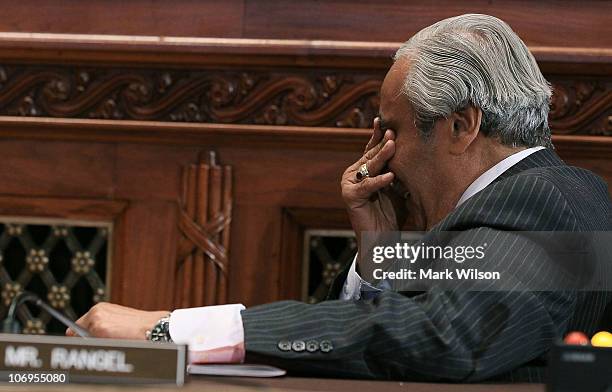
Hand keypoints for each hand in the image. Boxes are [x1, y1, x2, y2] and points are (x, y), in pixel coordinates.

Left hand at [66, 302, 169, 339]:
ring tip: (113, 342)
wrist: (154, 327)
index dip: (84, 335)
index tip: (90, 341)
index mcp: (100, 308)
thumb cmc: (140, 326)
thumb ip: (102, 325)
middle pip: (77, 333)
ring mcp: (96, 319)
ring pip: (84, 339)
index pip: (78, 325)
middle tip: (107, 342)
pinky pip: (90, 344)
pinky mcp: (99, 329)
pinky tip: (113, 344)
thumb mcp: (119, 321)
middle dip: (87, 339)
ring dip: (94, 343)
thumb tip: (82, 335)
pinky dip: (98, 347)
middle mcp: (95, 311)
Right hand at [341, 117, 407, 248]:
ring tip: (393, 145)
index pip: (372, 149)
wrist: (381, 239)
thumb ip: (398, 171)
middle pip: (371, 155)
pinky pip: (367, 186)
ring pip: (368, 167)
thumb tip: (413, 149)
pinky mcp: (350, 197)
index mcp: (364, 170)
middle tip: (393, 131)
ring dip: (381, 156)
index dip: (380, 136)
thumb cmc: (390, 214)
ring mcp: (349, 185)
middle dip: (383, 143)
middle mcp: (353, 174)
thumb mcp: (397, 188)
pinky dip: (379, 182)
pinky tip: (390, 176)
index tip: (389, 122)